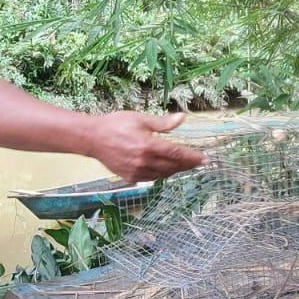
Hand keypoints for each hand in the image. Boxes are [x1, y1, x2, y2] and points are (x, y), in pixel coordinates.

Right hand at [88, 111, 205, 182]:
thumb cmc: (115, 124)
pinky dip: (161, 174)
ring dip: (175, 170)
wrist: (92, 138)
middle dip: (187, 165)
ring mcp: (136, 172)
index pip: (177, 154)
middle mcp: (143, 161)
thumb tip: (182, 118)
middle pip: (173, 167)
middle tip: (198, 162)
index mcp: (148, 146)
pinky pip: (151, 179)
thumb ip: (162, 123)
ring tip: (184, 165)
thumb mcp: (140, 119)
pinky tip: (165, 169)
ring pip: (163, 175)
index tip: (205, 159)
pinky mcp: (130, 177)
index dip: (193, 157)